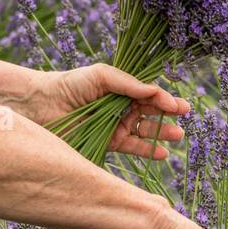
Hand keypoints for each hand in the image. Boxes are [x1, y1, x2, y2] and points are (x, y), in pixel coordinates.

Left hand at [33, 64, 191, 159]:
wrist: (43, 105)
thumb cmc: (70, 84)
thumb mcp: (102, 76)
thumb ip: (128, 84)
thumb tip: (154, 91)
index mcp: (123, 89)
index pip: (150, 94)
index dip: (165, 99)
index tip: (178, 106)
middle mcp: (123, 107)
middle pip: (152, 111)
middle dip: (170, 114)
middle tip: (185, 117)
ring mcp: (117, 126)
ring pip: (146, 131)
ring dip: (163, 133)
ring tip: (177, 135)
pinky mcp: (109, 143)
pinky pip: (133, 147)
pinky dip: (149, 151)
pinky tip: (162, 152)